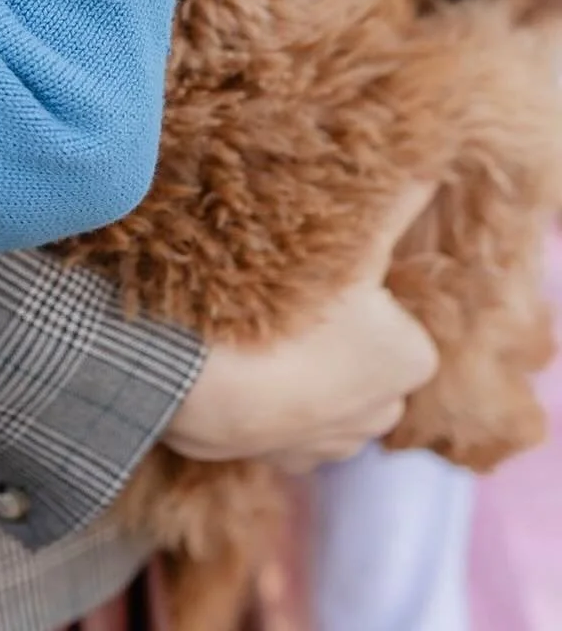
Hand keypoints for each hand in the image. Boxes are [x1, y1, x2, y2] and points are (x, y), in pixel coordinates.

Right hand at [165, 182, 440, 471]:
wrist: (201, 376)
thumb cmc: (286, 309)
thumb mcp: (350, 248)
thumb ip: (396, 208)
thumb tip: (430, 170)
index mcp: (412, 360)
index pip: (396, 319)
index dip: (360, 294)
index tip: (321, 275)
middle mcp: (385, 412)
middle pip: (365, 362)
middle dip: (336, 340)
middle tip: (291, 299)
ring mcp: (332, 444)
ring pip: (326, 396)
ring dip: (302, 373)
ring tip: (259, 329)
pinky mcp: (283, 462)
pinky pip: (285, 424)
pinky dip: (268, 400)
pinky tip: (240, 366)